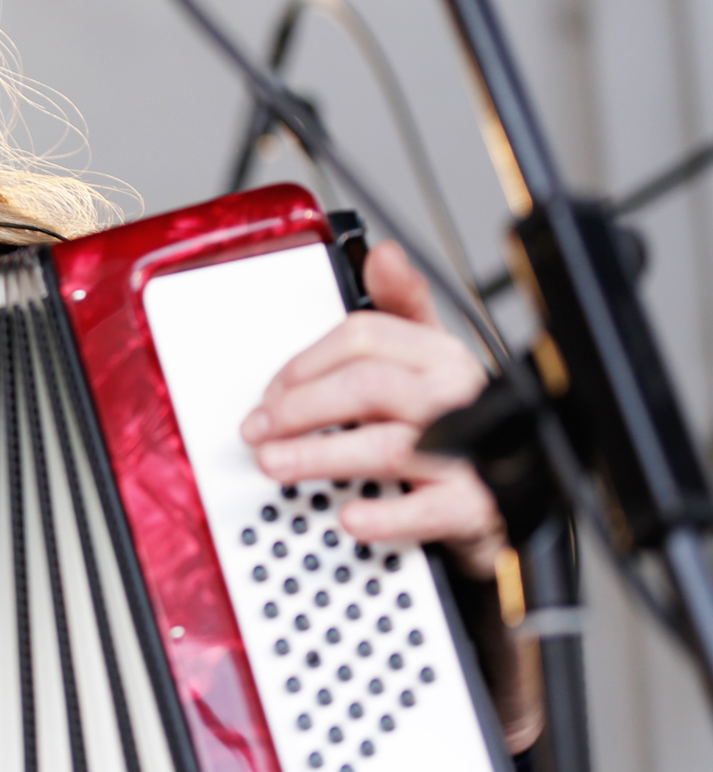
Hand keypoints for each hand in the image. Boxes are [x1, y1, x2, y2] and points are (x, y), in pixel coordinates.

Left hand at [240, 241, 504, 577]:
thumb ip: (400, 309)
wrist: (512, 493)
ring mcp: (470, 452)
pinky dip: (385, 516)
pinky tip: (350, 516)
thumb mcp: (425, 360)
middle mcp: (457, 397)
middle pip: (368, 386)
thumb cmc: (453, 421)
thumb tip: (383, 255)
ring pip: (390, 445)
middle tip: (258, 430)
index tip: (270, 392)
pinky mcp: (476, 506)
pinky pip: (429, 509)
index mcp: (440, 355)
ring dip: (320, 455)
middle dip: (301, 407)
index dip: (305, 363)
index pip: (365, 337)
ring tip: (276, 464)